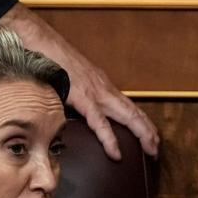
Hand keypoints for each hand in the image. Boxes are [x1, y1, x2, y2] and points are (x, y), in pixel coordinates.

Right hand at [0, 3, 158, 159]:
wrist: (41, 43)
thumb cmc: (52, 60)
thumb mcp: (71, 81)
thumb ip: (78, 95)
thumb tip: (78, 110)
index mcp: (102, 85)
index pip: (129, 106)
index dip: (142, 122)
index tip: (151, 137)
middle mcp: (105, 88)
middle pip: (135, 113)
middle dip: (149, 132)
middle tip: (157, 151)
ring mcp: (96, 92)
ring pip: (127, 116)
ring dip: (142, 134)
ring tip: (151, 151)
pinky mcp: (83, 97)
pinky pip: (99, 122)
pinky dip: (110, 139)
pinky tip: (117, 154)